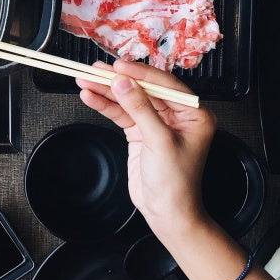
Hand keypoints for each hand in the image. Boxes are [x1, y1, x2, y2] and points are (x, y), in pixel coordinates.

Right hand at [77, 59, 216, 245]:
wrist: (166, 213)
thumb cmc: (176, 183)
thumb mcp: (159, 141)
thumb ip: (140, 109)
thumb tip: (124, 83)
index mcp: (193, 114)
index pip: (164, 85)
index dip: (139, 74)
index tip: (118, 67)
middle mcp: (176, 115)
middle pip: (143, 90)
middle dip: (118, 80)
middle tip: (97, 69)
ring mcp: (156, 123)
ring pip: (128, 100)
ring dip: (106, 91)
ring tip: (85, 80)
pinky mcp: (139, 132)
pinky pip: (121, 114)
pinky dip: (105, 106)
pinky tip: (90, 96)